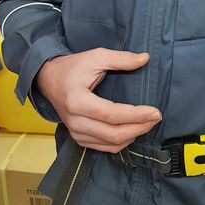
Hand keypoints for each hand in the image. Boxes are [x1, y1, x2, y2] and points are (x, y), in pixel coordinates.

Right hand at [36, 48, 161, 152]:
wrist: (49, 79)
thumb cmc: (73, 67)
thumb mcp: (96, 56)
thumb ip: (121, 58)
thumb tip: (144, 58)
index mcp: (77, 101)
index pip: (112, 114)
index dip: (136, 115)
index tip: (155, 111)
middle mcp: (75, 121)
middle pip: (113, 134)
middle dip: (139, 128)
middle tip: (156, 118)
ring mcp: (75, 132)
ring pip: (110, 144)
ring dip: (133, 136)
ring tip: (148, 124)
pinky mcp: (78, 138)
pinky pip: (104, 147)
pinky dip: (121, 142)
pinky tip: (133, 131)